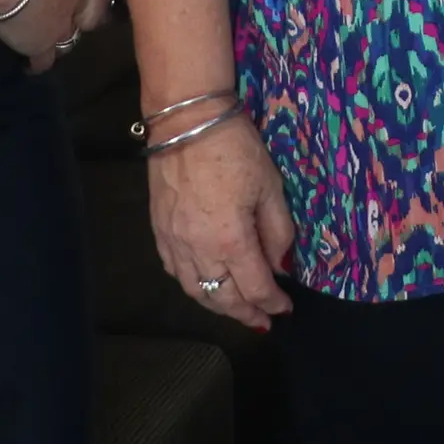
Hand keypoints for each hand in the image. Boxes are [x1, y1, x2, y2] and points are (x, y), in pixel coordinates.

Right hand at [0, 0, 97, 60]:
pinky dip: (38, 63)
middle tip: (56, 14)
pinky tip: (31, 65)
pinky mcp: (40, 45)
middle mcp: (74, 0)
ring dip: (59, 38)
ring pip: (67, 38)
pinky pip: (43, 60)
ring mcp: (60, 25)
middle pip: (81, 13)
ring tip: (47, 39)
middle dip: (72, 14)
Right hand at [149, 106, 295, 329]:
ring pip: (195, 291)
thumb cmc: (235, 149)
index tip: (285, 309)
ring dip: (218, 305)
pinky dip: (193, 286)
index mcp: (231, 241)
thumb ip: (278, 232)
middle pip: (223, 298)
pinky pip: (175, 272)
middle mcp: (198, 250)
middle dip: (245, 313)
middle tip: (263, 321)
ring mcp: (174, 242)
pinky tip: (205, 285)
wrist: (186, 122)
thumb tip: (280, 266)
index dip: (272, 304)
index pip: (255, 288)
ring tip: (236, 309)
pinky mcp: (158, 231)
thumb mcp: (271, 187)